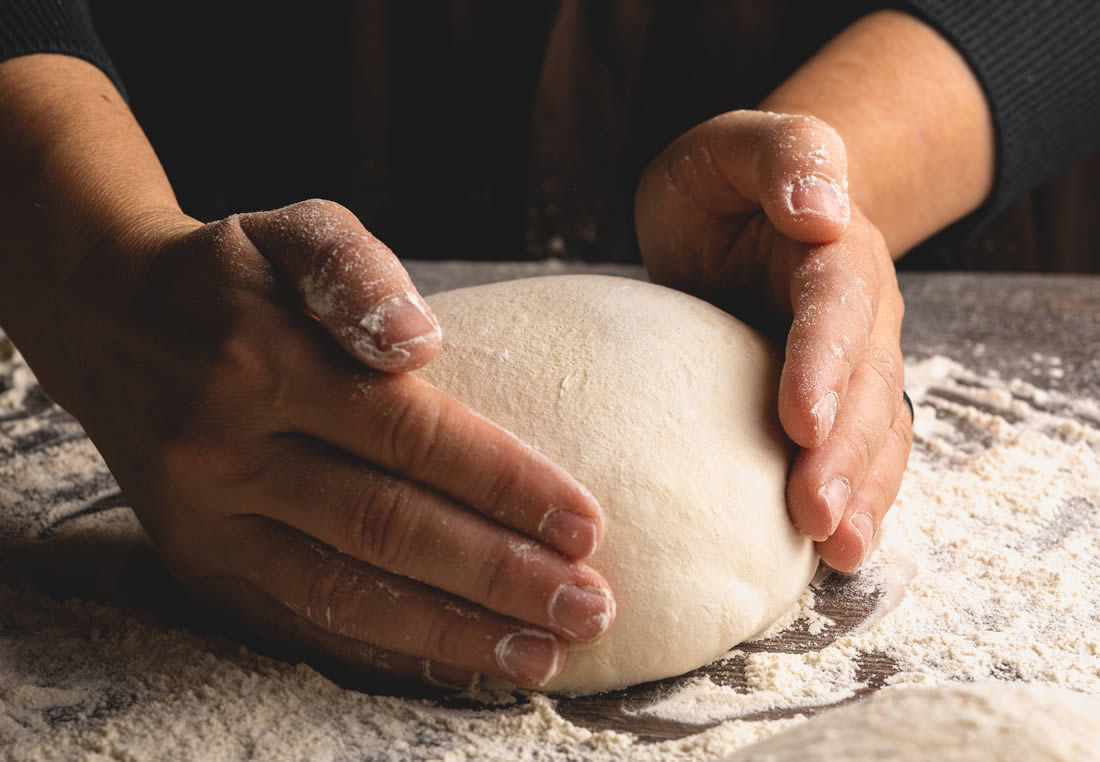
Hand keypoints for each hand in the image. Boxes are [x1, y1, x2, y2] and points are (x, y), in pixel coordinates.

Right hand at [46, 199, 614, 690]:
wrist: (107, 319)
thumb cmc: (232, 275)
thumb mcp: (290, 230)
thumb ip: (356, 270)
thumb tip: (421, 341)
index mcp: (261, 360)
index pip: (407, 435)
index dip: (503, 484)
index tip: (586, 526)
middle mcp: (226, 450)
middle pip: (385, 526)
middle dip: (497, 574)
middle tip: (590, 606)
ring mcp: (206, 520)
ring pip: (343, 591)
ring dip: (451, 632)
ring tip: (543, 655)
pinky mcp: (198, 565)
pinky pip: (298, 621)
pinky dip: (383, 649)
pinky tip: (455, 663)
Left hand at [636, 111, 912, 571]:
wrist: (739, 216)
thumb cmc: (721, 186)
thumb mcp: (730, 147)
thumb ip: (783, 154)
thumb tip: (821, 208)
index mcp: (834, 250)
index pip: (837, 307)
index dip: (823, 364)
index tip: (801, 422)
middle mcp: (859, 312)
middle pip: (866, 384)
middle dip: (843, 453)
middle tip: (812, 514)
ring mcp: (854, 362)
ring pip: (874, 430)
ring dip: (859, 491)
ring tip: (838, 550)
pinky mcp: (835, 400)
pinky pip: (860, 453)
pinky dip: (856, 499)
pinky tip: (839, 548)